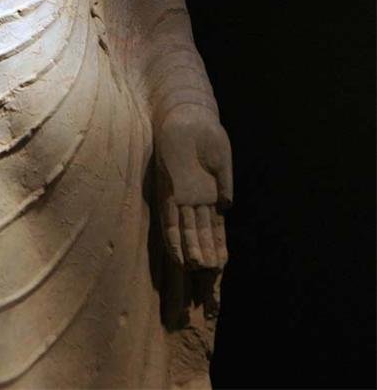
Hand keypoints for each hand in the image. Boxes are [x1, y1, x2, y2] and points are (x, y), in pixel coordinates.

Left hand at [155, 103, 232, 270]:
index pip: (215, 227)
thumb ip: (225, 184)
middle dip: (205, 256)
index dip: (218, 246)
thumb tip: (227, 208)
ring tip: (198, 272)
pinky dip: (174, 237)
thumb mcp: (222, 161)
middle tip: (210, 279)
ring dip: (191, 251)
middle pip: (201, 234)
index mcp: (209, 193)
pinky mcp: (168, 189)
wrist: (189, 116)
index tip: (223, 265)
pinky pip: (169, 218)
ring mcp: (181, 196)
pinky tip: (177, 254)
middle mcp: (194, 199)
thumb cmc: (207, 134)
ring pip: (187, 231)